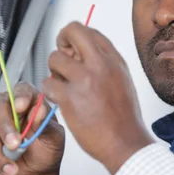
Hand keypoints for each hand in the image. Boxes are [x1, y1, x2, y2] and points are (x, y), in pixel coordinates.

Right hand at [0, 83, 64, 174]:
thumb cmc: (46, 152)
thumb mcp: (54, 140)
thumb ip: (46, 125)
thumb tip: (39, 111)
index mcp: (32, 103)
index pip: (24, 89)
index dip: (21, 96)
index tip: (21, 107)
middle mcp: (11, 109)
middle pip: (1, 105)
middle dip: (5, 127)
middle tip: (15, 145)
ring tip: (13, 169)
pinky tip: (7, 170)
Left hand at [42, 22, 153, 174]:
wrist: (126, 143)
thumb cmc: (124, 120)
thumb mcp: (123, 82)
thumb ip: (105, 66)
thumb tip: (84, 55)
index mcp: (115, 61)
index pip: (90, 31)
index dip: (76, 39)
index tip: (73, 50)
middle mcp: (101, 65)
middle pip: (72, 31)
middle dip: (61, 41)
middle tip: (61, 57)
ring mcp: (84, 80)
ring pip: (54, 58)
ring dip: (53, 73)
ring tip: (64, 88)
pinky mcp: (70, 97)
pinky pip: (47, 83)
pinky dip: (50, 92)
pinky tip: (61, 101)